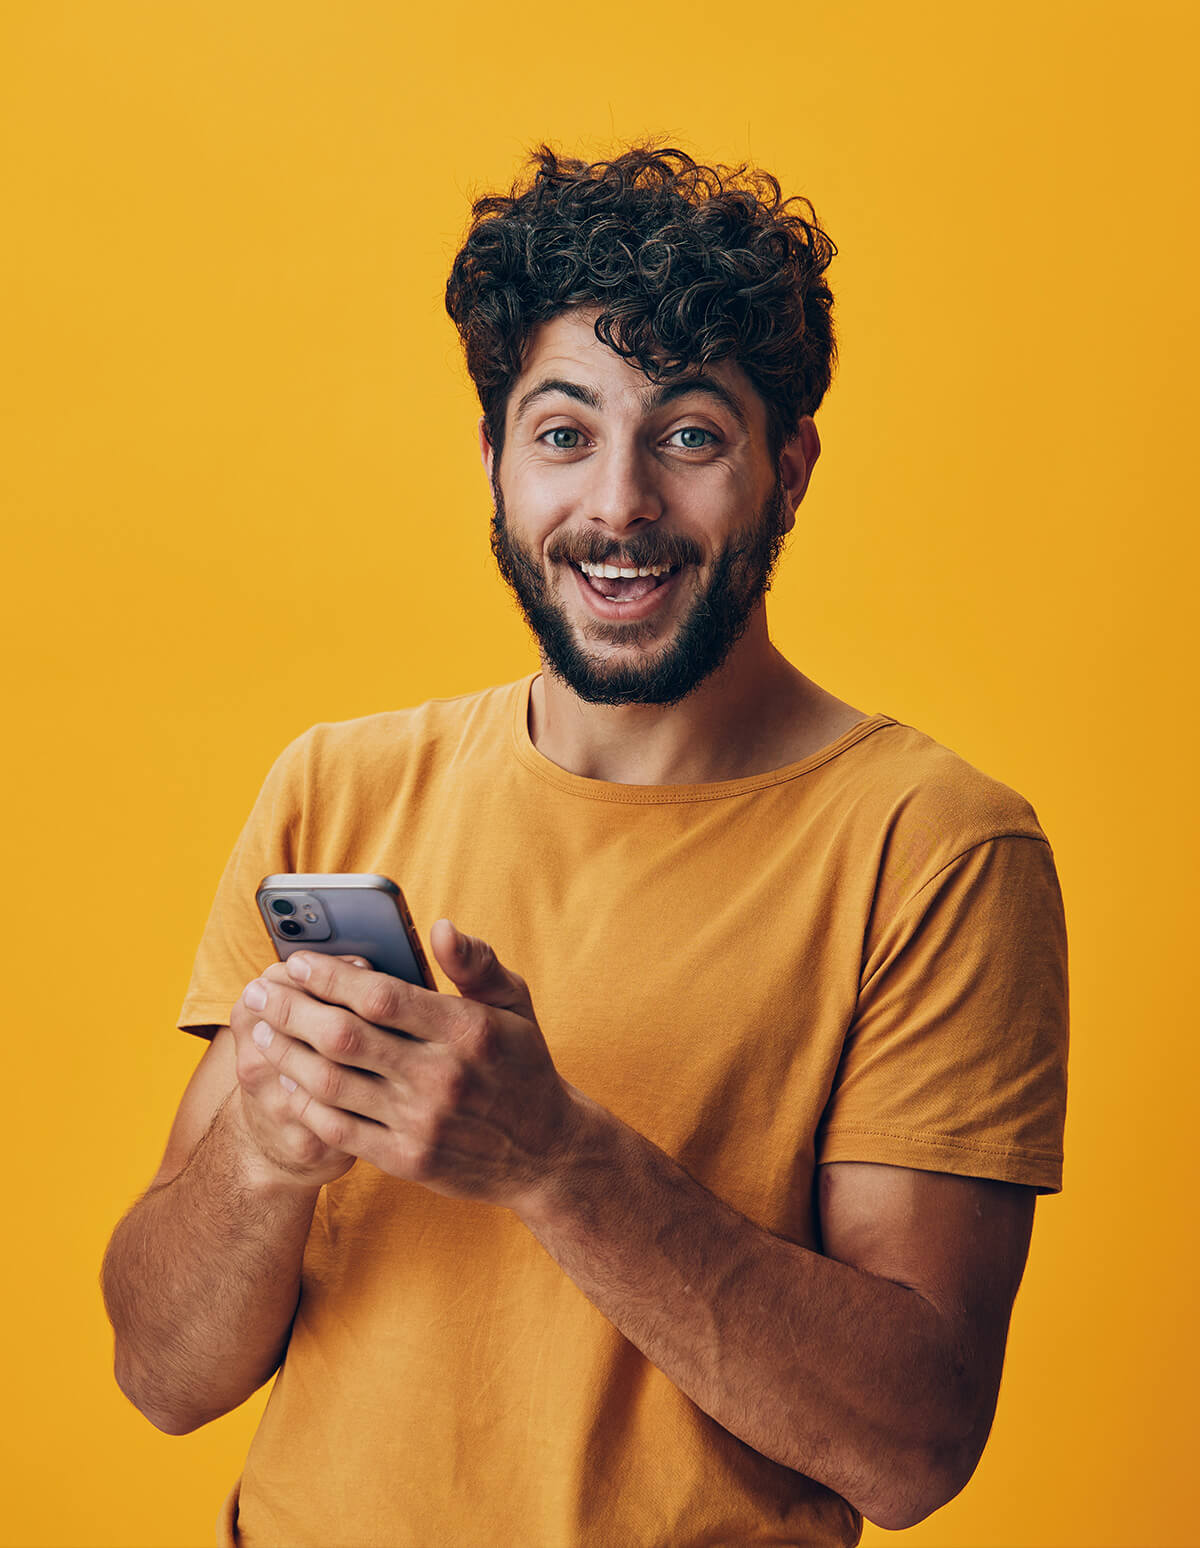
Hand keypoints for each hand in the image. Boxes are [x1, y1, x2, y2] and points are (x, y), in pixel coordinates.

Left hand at [236, 921, 582, 1210]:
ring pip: (331, 1084)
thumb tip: (439, 928)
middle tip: (258, 993)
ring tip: (257, 1031)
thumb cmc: (524, 1064)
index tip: (296, 962)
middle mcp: (443, 1076)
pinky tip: (283, 1080)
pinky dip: (303, 1104)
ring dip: (285, 1054)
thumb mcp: (514, 1003)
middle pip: (344, 1038)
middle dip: (291, 1010)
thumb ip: (476, 963)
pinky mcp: (408, 1160)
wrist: (548, 1152)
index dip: (330, 977)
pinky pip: (339, 1130)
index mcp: (467, 1029)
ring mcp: (422, 1123)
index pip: (381, 996)